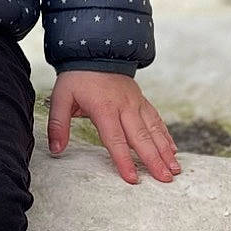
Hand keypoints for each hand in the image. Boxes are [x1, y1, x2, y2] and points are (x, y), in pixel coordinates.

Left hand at [47, 71, 179, 183]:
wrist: (95, 51)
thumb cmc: (76, 78)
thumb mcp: (60, 98)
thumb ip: (58, 124)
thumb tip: (56, 150)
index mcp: (104, 108)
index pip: (115, 139)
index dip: (124, 160)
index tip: (133, 178)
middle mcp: (125, 106)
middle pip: (141, 138)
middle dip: (154, 160)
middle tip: (165, 179)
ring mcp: (136, 103)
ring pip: (154, 130)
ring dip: (165, 150)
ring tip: (174, 169)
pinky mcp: (141, 101)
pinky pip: (156, 120)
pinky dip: (166, 135)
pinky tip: (173, 150)